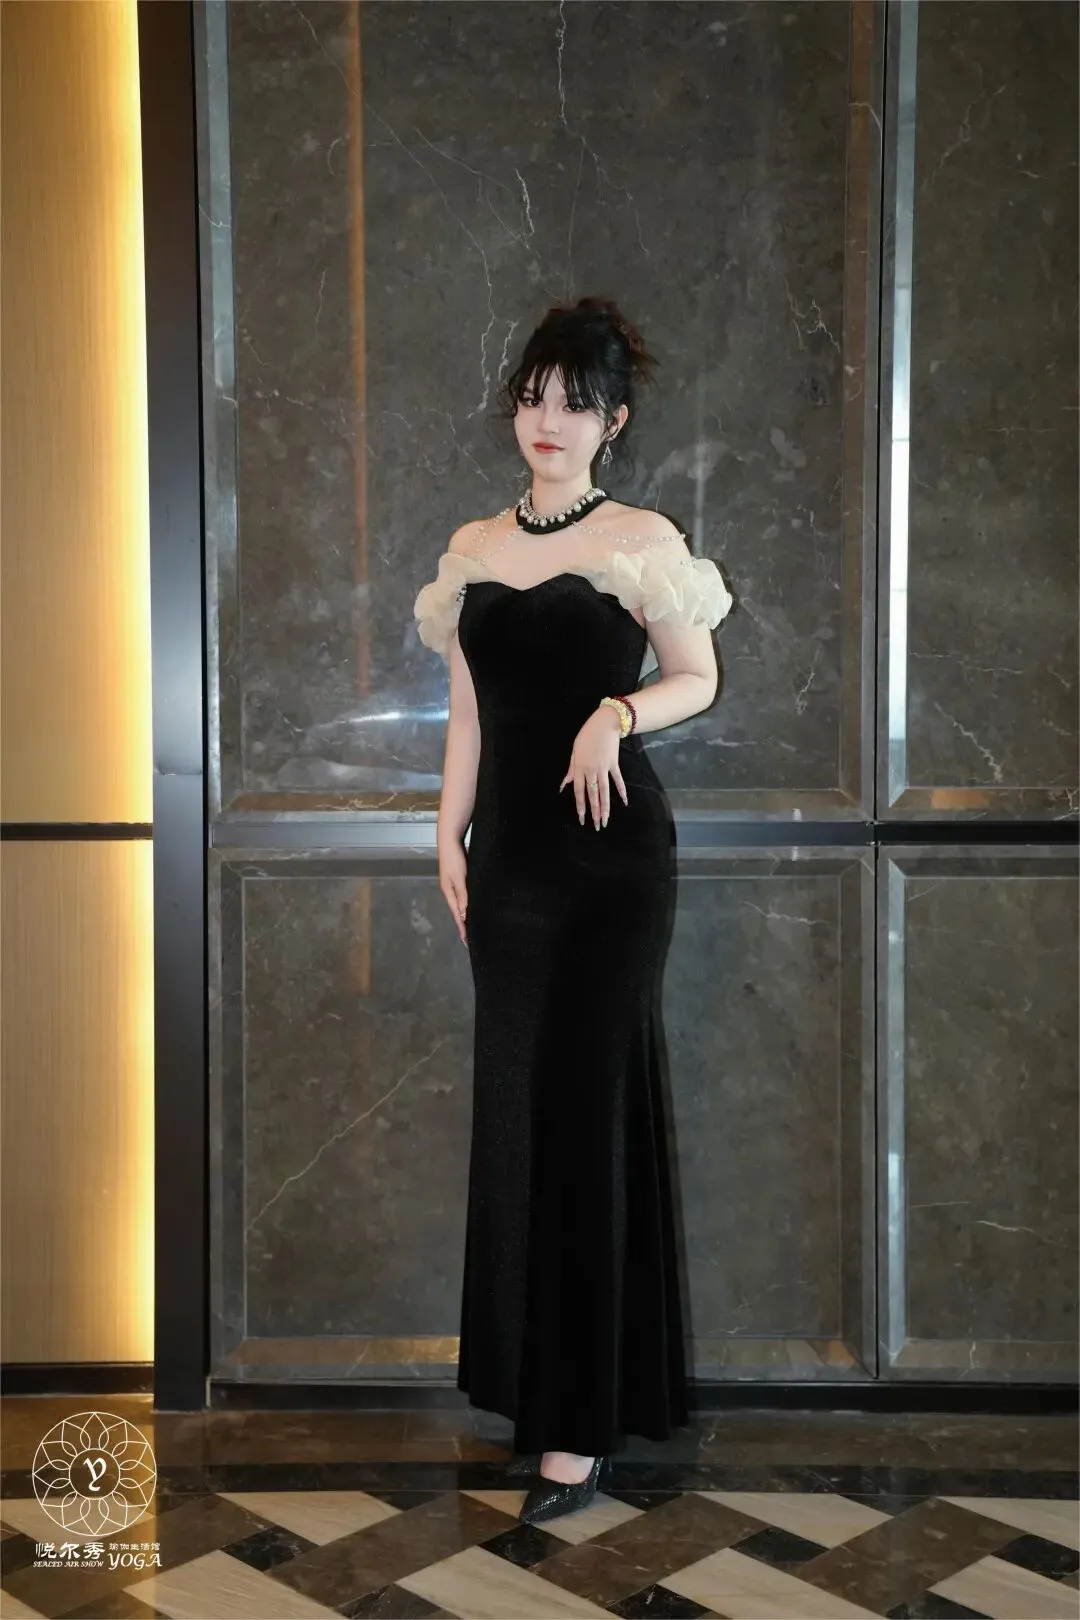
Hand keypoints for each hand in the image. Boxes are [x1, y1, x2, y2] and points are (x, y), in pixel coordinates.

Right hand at [438, 837, 468, 944]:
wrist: (450, 840)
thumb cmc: (454, 858)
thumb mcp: (459, 877)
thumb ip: (462, 895)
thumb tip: (464, 914)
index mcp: (449, 893)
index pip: (457, 915)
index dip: (462, 929)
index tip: (467, 942)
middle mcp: (450, 892)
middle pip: (458, 913)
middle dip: (464, 926)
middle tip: (471, 940)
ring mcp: (454, 886)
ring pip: (461, 906)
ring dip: (466, 917)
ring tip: (472, 928)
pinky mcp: (459, 880)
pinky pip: (464, 897)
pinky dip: (468, 906)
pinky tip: (472, 908)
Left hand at [559, 705, 628, 828]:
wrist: (604, 724)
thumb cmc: (586, 736)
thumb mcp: (574, 751)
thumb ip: (571, 770)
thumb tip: (564, 784)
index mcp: (580, 768)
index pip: (579, 791)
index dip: (580, 806)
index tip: (582, 819)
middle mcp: (592, 771)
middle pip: (593, 795)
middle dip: (595, 812)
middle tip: (597, 826)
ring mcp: (604, 768)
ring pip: (605, 791)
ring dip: (606, 807)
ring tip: (606, 820)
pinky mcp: (614, 764)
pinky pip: (617, 780)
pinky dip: (622, 790)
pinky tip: (625, 801)